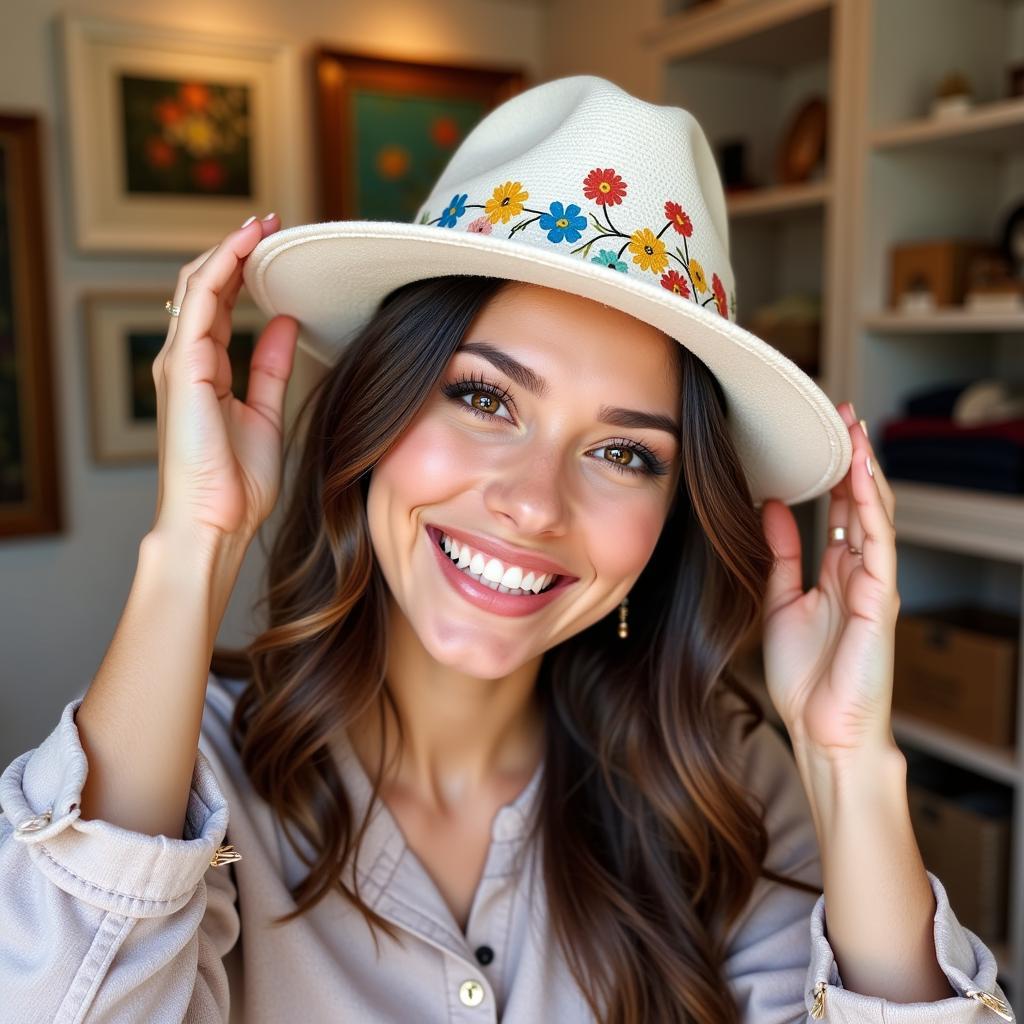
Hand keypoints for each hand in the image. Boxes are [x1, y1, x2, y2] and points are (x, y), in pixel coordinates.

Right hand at [151, 214, 298, 547]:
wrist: (218, 521)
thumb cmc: (237, 482)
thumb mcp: (266, 412)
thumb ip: (272, 366)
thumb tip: (286, 321)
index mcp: (206, 371)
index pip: (218, 305)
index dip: (242, 270)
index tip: (272, 244)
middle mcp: (187, 361)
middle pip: (204, 287)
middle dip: (235, 250)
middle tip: (270, 223)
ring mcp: (180, 362)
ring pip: (197, 286)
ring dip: (228, 250)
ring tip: (260, 223)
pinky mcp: (183, 369)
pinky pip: (199, 305)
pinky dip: (221, 270)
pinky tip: (244, 248)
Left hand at [758, 402, 899, 761]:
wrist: (822, 730)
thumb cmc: (805, 676)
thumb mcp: (780, 600)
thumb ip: (781, 554)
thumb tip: (773, 505)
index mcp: (835, 572)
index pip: (839, 509)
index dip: (831, 471)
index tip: (818, 434)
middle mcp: (858, 571)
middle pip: (860, 502)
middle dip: (852, 458)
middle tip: (840, 414)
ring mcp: (874, 583)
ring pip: (874, 514)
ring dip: (865, 470)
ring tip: (853, 429)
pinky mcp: (881, 599)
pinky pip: (878, 544)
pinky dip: (871, 508)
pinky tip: (862, 477)